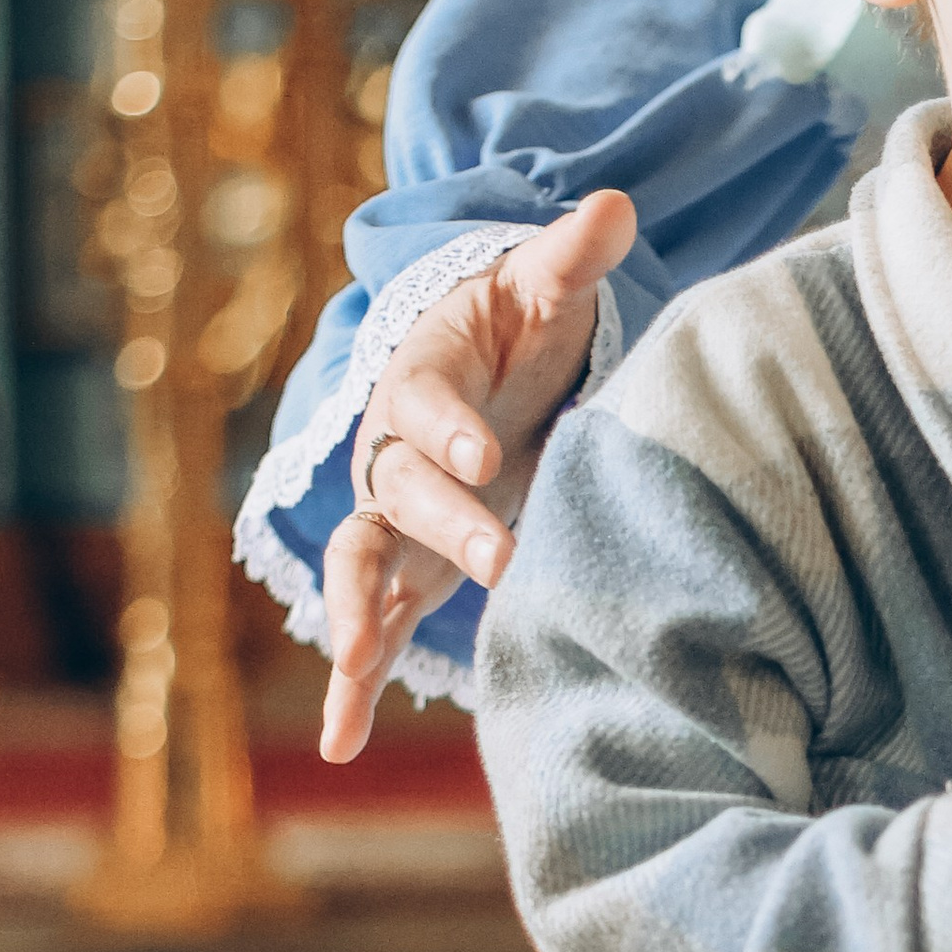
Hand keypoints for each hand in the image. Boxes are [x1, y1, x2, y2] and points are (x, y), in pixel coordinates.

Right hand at [320, 190, 638, 760]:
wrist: (482, 375)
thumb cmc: (516, 329)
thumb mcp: (544, 291)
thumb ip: (570, 257)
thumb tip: (614, 206)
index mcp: (423, 377)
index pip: (428, 401)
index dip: (450, 425)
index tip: (485, 453)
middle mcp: (391, 451)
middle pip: (401, 491)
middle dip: (445, 525)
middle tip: (503, 559)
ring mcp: (389, 518)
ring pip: (362, 563)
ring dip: (358, 611)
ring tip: (352, 662)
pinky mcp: (400, 571)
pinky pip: (371, 628)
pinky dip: (352, 686)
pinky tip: (337, 745)